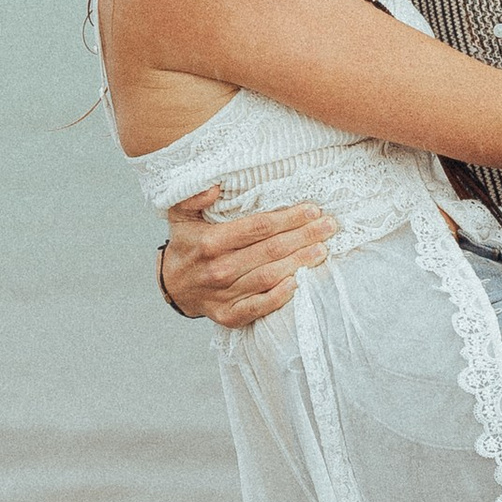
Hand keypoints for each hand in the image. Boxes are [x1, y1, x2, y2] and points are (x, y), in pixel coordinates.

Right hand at [160, 184, 334, 325]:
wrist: (172, 286)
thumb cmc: (186, 245)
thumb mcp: (179, 215)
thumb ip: (192, 196)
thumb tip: (215, 185)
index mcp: (210, 242)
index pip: (258, 227)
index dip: (288, 218)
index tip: (312, 209)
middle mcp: (218, 268)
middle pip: (270, 251)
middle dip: (304, 236)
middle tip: (329, 226)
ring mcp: (224, 294)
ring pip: (269, 276)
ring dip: (299, 263)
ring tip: (323, 250)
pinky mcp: (228, 315)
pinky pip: (258, 308)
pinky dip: (279, 297)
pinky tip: (298, 284)